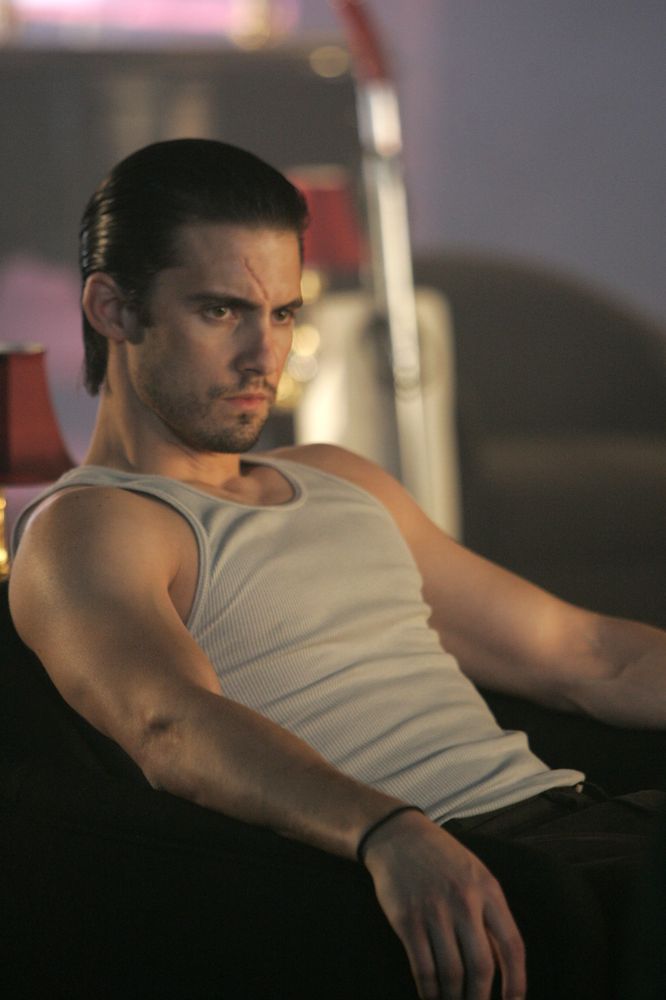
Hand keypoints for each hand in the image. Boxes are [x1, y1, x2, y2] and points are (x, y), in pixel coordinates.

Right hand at [362, 810, 525, 999]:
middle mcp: (464, 901)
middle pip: (481, 966)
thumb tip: (502, 964)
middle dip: (480, 999)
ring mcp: (433, 910)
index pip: (512, 945)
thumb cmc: (443, 859)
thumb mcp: (476, 875)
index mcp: (488, 890)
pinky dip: (428, 991)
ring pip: (451, 972)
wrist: (399, 836)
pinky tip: (431, 998)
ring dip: (453, 999)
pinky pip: (422, 967)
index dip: (517, 981)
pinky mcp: (407, 919)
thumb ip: (490, 914)